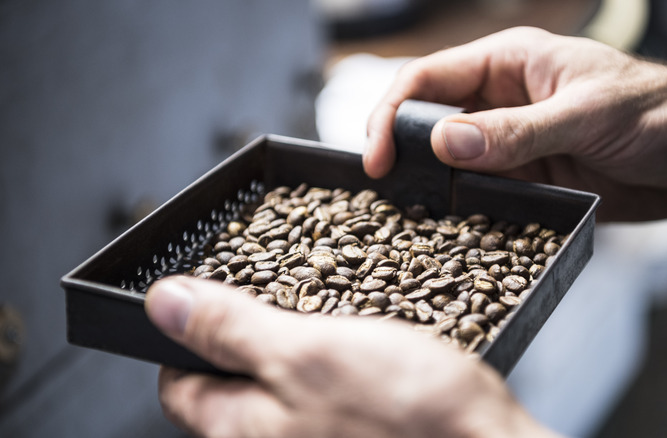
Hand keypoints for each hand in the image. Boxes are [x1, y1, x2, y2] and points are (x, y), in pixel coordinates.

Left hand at [145, 276, 558, 437]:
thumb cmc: (411, 419)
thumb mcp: (309, 352)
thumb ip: (231, 330)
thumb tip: (164, 305)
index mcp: (241, 430)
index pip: (180, 384)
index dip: (187, 334)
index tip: (207, 298)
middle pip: (234, 386)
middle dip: (252, 335)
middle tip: (284, 298)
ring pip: (286, 389)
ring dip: (303, 346)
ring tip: (334, 317)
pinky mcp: (357, 436)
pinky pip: (328, 398)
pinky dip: (338, 366)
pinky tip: (368, 349)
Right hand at [364, 27, 666, 220]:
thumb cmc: (660, 110)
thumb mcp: (586, 113)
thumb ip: (515, 132)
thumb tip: (445, 143)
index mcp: (510, 64)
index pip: (429, 79)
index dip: (392, 114)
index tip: (377, 157)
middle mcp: (501, 102)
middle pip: (429, 122)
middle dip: (401, 151)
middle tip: (384, 189)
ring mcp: (511, 144)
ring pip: (450, 163)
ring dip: (431, 186)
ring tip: (409, 214)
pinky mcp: (526, 180)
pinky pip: (481, 195)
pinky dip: (463, 211)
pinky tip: (453, 228)